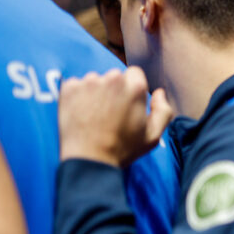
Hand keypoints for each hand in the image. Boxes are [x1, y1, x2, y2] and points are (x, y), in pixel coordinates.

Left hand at [58, 66, 172, 166]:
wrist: (90, 160)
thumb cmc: (123, 150)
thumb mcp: (153, 135)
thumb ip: (164, 110)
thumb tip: (159, 93)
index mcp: (135, 87)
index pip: (135, 73)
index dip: (132, 88)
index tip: (127, 104)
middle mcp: (113, 79)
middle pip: (115, 76)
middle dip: (114, 90)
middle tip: (110, 114)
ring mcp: (89, 82)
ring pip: (95, 80)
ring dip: (95, 92)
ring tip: (94, 116)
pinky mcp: (69, 88)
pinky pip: (76, 85)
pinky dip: (78, 96)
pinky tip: (81, 114)